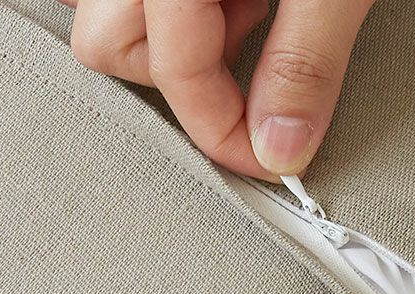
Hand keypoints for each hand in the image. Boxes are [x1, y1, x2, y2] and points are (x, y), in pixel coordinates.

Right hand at [59, 0, 374, 178]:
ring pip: (110, 12)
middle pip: (111, 44)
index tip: (269, 157)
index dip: (222, 129)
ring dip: (179, 36)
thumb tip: (282, 145)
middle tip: (255, 44)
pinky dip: (175, 5)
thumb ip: (304, 59)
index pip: (170, 71)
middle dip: (188, 74)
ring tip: (248, 1)